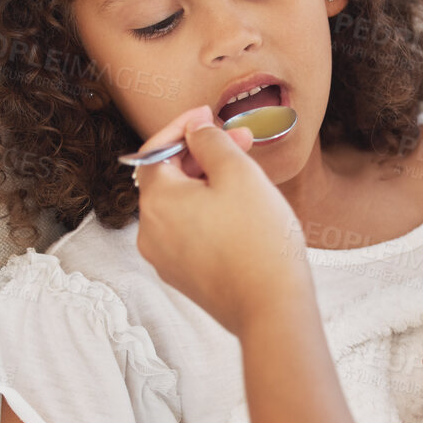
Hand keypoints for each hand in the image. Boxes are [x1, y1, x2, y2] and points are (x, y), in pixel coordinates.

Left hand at [132, 105, 312, 336]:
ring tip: (245, 176)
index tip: (208, 115)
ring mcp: (165, 258)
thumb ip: (210, 141)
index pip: (156, 150)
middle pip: (168, 178)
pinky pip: (189, 232)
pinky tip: (240, 210)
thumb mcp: (238, 173)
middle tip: (240, 141)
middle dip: (202, 155)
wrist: (272, 307)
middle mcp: (150, 231)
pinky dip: (207, 213)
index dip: (183, 127)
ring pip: (180, 206)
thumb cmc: (258, 239)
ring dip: (206, 184)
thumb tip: (194, 130)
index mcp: (156, 201)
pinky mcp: (184, 277)